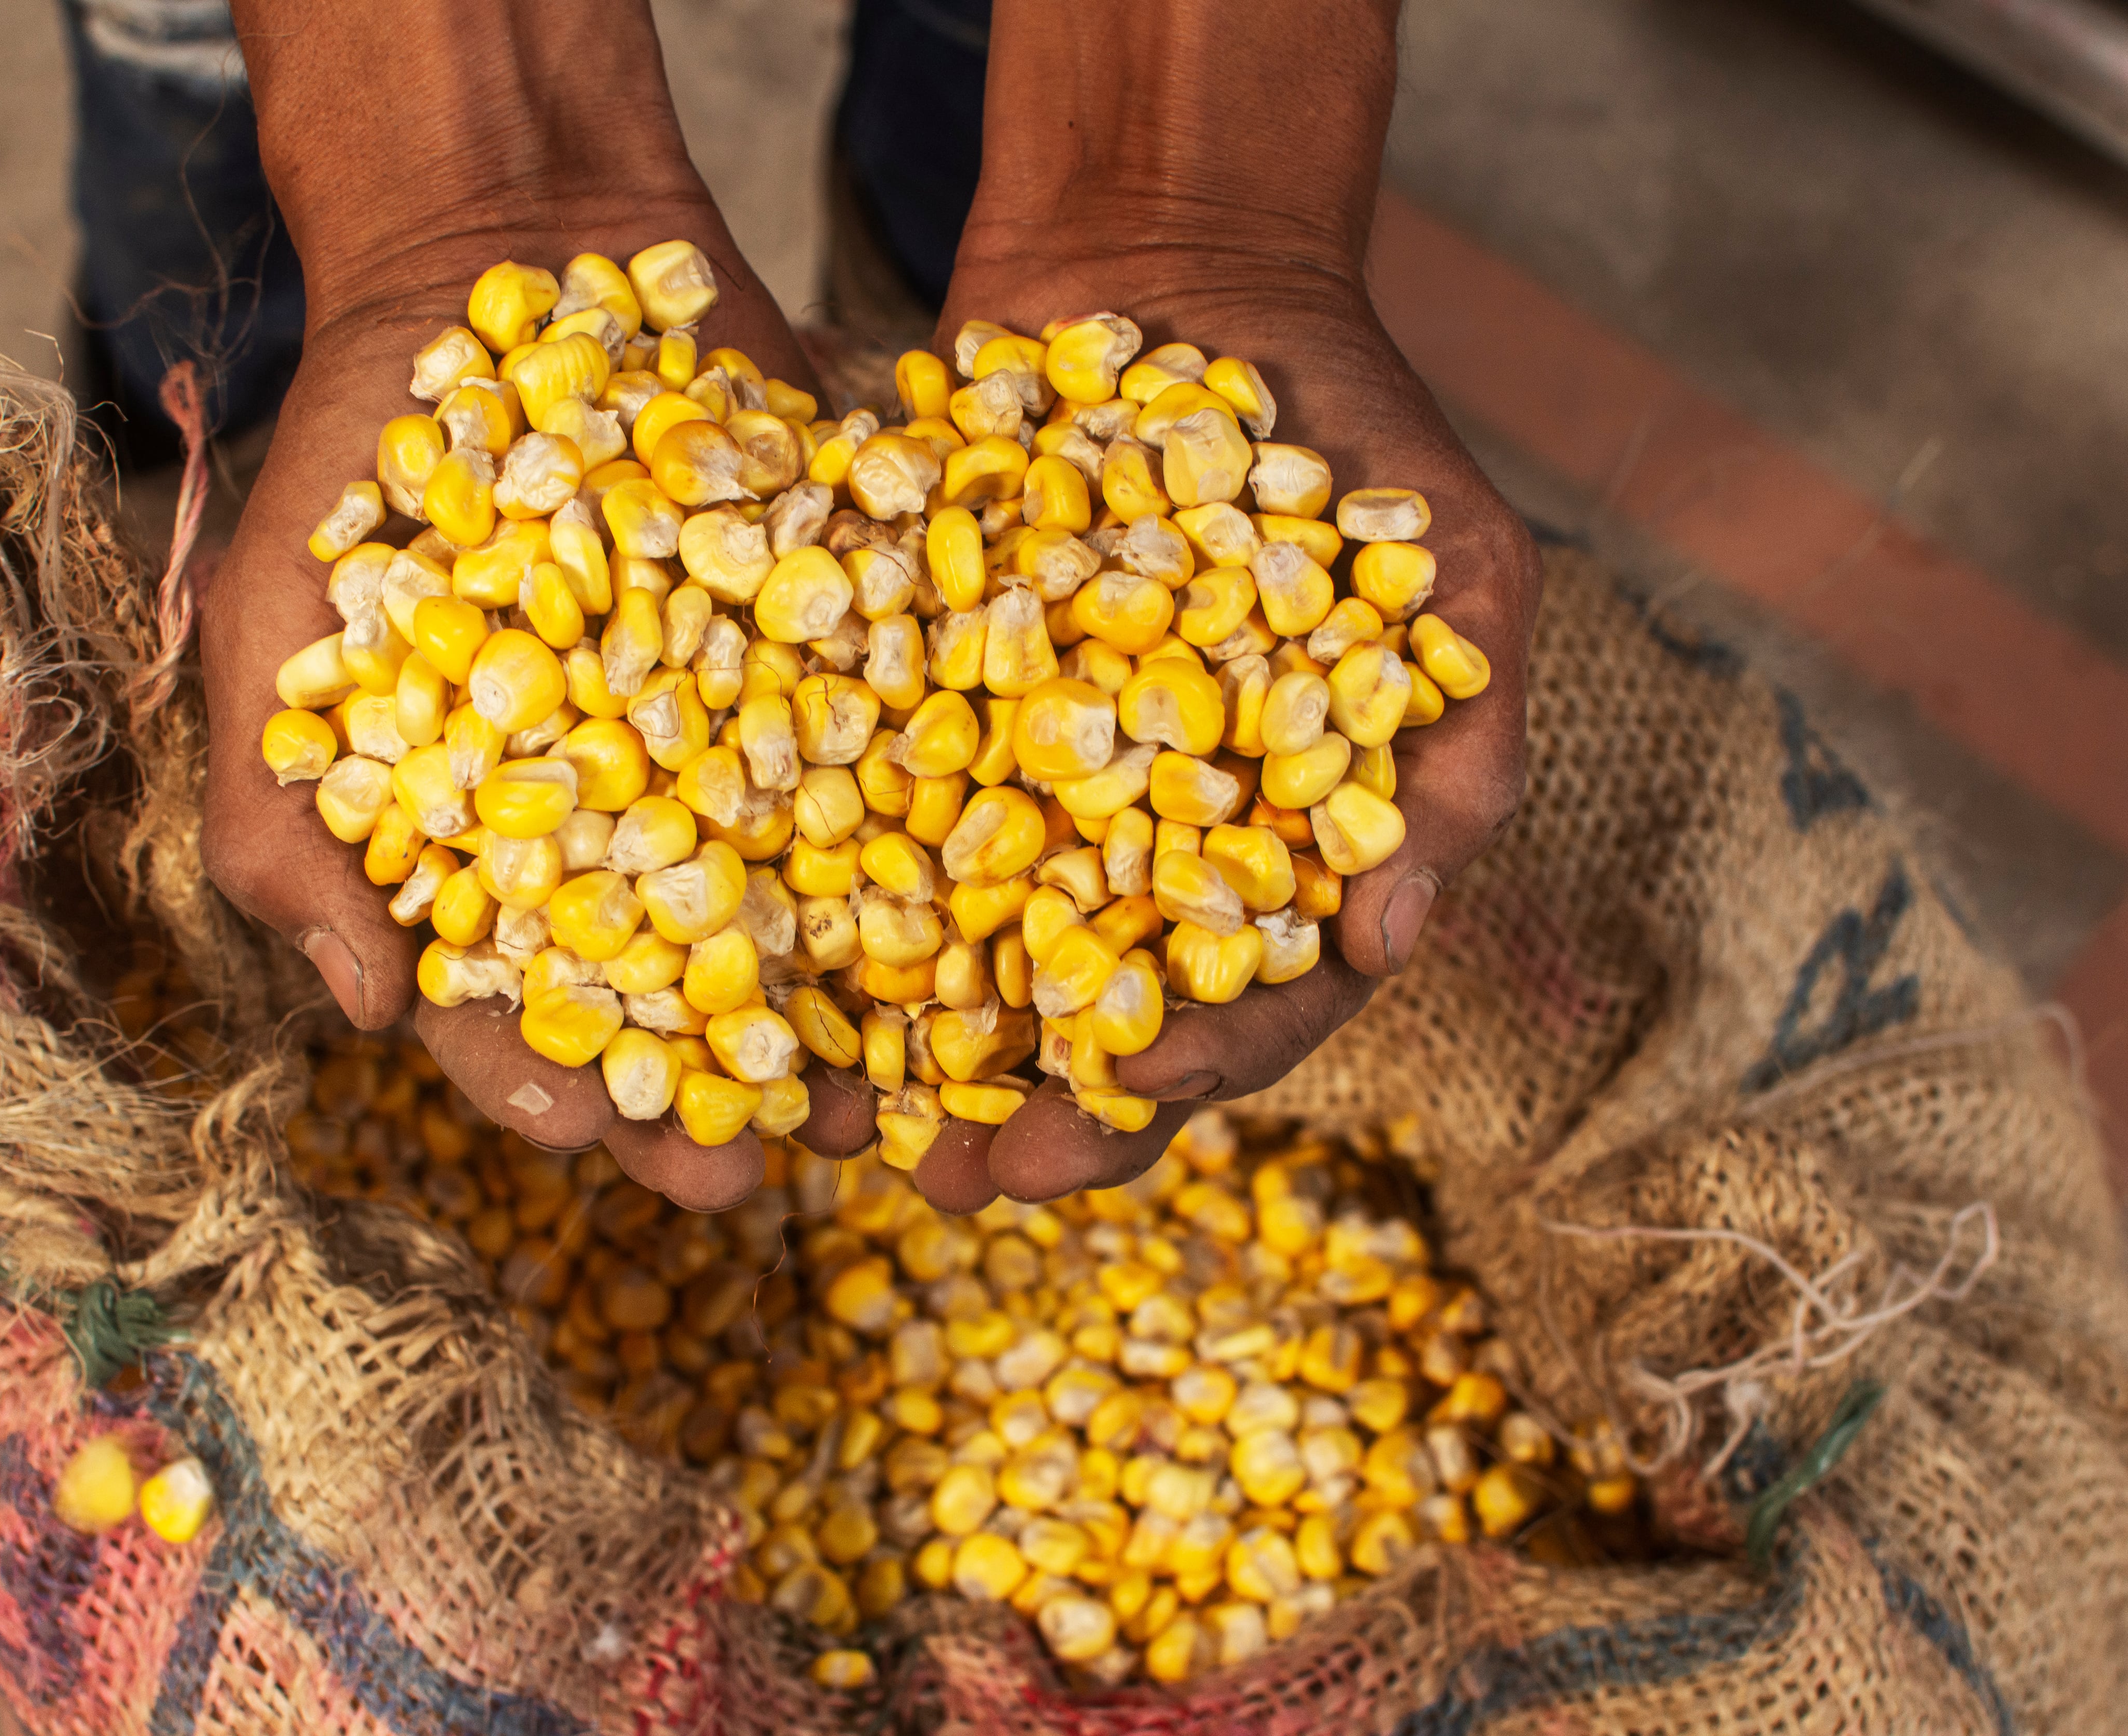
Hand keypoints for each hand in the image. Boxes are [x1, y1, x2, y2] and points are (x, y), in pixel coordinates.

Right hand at [200, 2, 873, 1206]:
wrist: (511, 253)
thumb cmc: (362, 449)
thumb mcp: (280, 616)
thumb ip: (287, 813)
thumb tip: (354, 1012)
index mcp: (476, 849)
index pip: (496, 1007)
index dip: (533, 1080)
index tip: (582, 1136)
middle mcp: (609, 829)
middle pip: (658, 1001)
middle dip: (698, 1102)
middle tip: (748, 1181)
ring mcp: (725, 756)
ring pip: (787, 926)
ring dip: (829, 1026)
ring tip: (880, 1108)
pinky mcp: (829, 672)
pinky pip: (883, 784)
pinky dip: (925, 860)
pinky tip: (972, 937)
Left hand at [904, 0, 1538, 1212]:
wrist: (1187, 265)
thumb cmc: (1356, 427)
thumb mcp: (1456, 569)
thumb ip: (1459, 741)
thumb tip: (1406, 934)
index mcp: (1278, 848)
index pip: (1248, 999)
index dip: (1191, 1067)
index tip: (1123, 1101)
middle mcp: (1146, 841)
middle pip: (1091, 1013)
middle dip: (1028, 1107)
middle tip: (949, 1180)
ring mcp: (1028, 781)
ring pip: (964, 949)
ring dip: (902, 1049)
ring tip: (827, 1126)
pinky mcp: (922, 708)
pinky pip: (866, 818)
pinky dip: (818, 893)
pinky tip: (756, 959)